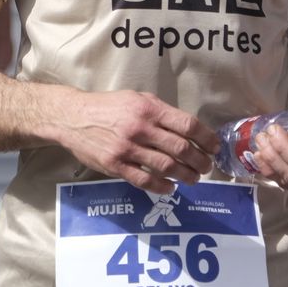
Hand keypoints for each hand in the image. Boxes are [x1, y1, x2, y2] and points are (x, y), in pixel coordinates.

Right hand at [61, 90, 218, 193]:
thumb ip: (160, 112)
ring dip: (185, 175)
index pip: (187, 125)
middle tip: (206, 167)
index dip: (206, 138)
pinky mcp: (116, 165)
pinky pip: (145, 180)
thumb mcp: (137, 99)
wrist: (73, 117)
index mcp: (149, 108)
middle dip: (199, 160)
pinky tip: (171, 188)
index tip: (214, 147)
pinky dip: (162, 186)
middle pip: (181, 148)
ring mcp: (128, 148)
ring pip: (166, 166)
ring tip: (193, 178)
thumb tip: (187, 128)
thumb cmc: (108, 107)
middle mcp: (141, 128)